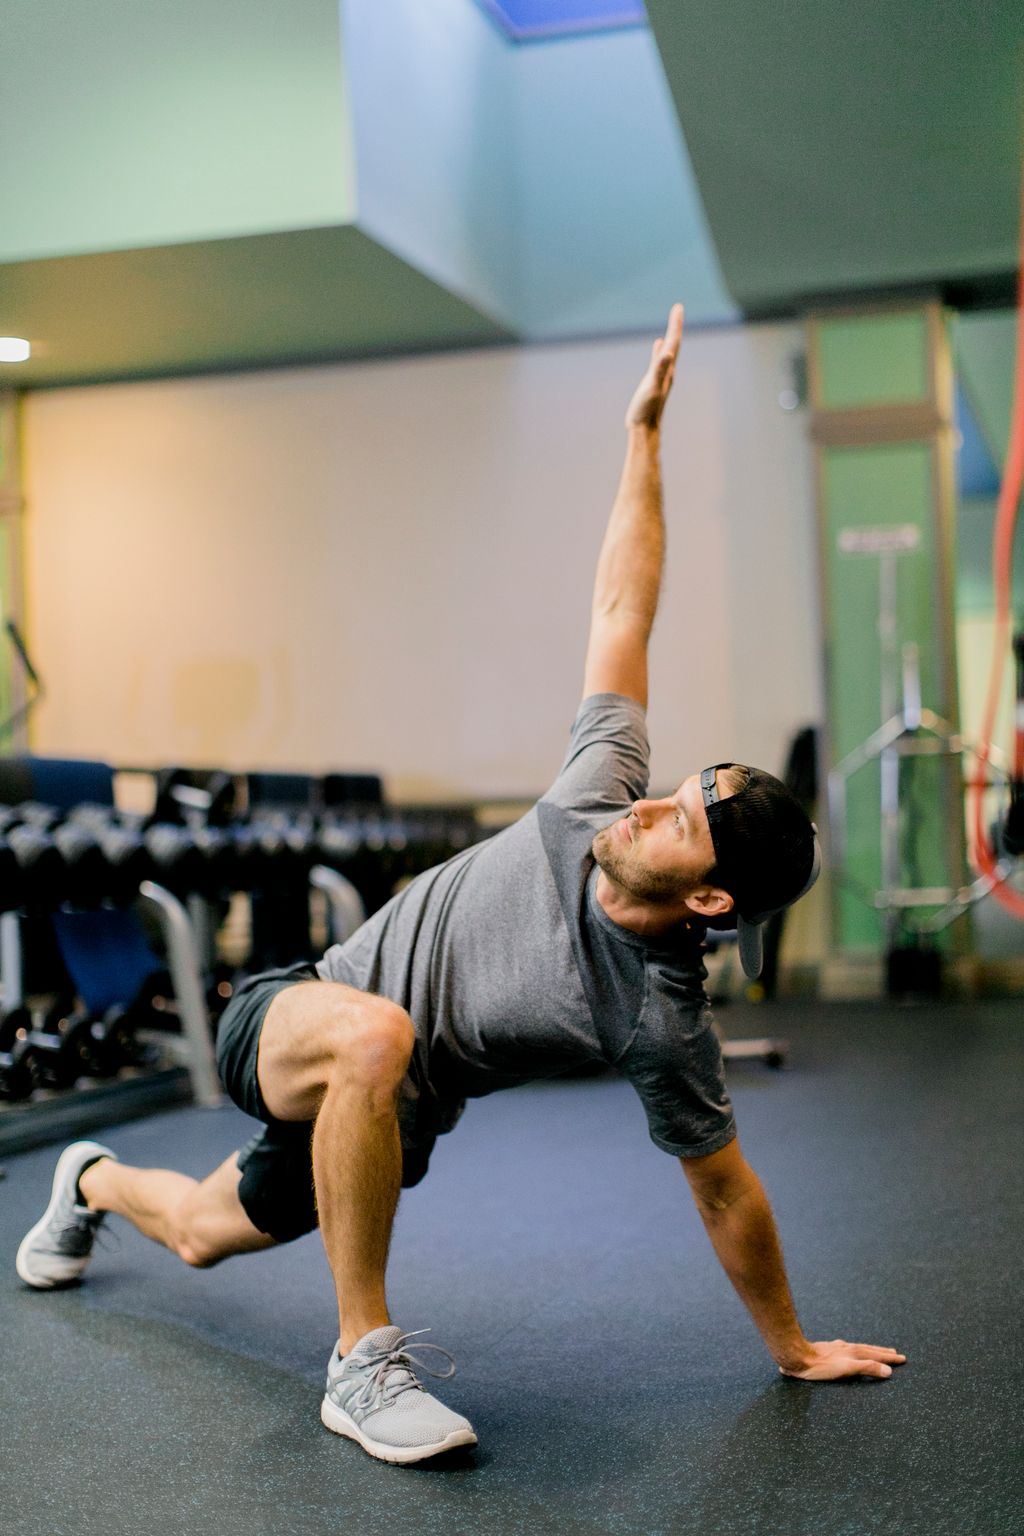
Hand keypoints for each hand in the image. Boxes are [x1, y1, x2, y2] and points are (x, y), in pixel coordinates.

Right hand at [624, 303, 683, 430]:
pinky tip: (658, 346)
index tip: (678, 307)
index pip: (673, 342)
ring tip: (672, 325)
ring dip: (670, 337)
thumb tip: (668, 353)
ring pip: (668, 351)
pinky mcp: (653, 382)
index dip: (675, 324)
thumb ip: (660, 369)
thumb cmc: (647, 410)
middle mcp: (667, 371)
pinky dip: (659, 350)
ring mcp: (661, 377)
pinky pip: (658, 361)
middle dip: (675, 326)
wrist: (645, 430)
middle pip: (674, 344)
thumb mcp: (652, 387)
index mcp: (668, 369)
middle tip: (678, 309)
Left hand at [779, 1339, 906, 1381]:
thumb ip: (867, 1368)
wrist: (797, 1357)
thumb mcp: (847, 1369)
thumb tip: (888, 1371)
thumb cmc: (821, 1366)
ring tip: (878, 1351)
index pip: (876, 1355)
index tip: (902, 1358)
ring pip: (859, 1348)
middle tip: (895, 1353)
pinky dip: (856, 1351)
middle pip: (869, 1349)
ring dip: (871, 1351)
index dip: (889, 1358)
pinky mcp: (828, 1350)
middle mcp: (847, 1347)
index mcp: (853, 1352)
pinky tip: (850, 1350)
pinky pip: (848, 1349)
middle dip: (883, 1352)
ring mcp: (837, 1348)